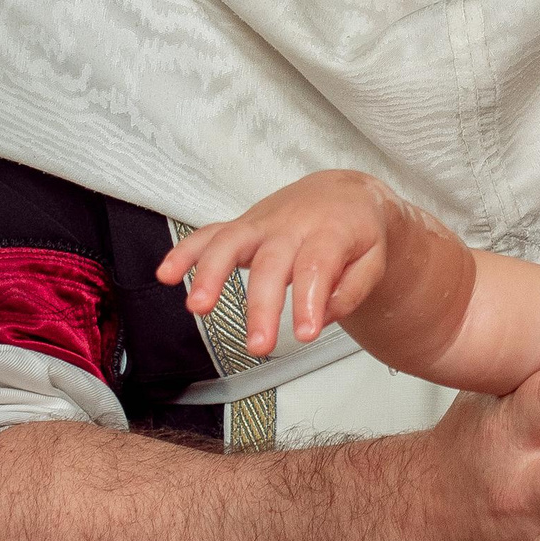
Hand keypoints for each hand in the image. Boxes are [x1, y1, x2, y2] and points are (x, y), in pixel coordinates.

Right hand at [159, 171, 394, 354]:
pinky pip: (209, 234)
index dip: (308, 301)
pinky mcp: (242, 226)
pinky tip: (165, 274)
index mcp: (329, 233)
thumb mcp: (374, 260)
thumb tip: (321, 316)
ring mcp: (261, 224)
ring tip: (197, 307)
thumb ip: (352, 290)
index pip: (316, 266)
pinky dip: (185, 251)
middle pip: (271, 264)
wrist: (343, 194)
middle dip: (261, 306)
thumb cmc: (356, 231)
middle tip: (258, 346)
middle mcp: (291, 226)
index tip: (305, 335)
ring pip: (230, 242)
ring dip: (210, 273)